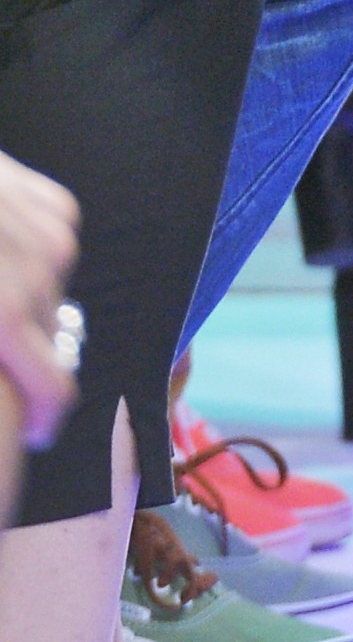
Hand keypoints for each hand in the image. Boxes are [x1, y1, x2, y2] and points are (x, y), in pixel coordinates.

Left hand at [0, 146, 78, 450]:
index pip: (53, 394)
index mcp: (4, 315)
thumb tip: (5, 395)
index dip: (40, 425)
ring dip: (25, 316)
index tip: (28, 437)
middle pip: (52, 350)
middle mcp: (41, 277)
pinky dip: (31, 271)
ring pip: (53, 302)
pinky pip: (54, 257)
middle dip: (23, 367)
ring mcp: (54, 236)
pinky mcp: (58, 205)